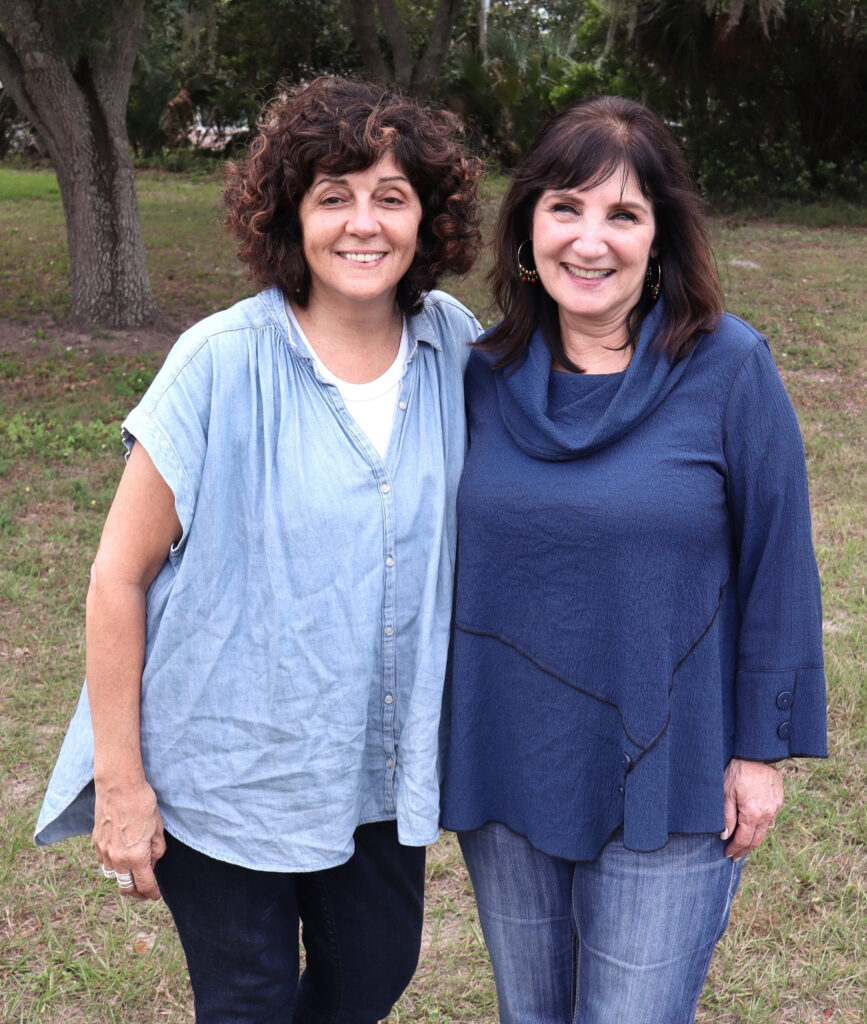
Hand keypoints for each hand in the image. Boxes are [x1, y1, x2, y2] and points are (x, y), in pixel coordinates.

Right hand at [93, 777, 165, 899]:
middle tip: (145, 890)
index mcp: (136, 856)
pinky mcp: (96, 842)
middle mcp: (118, 858)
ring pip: (113, 876)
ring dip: (123, 879)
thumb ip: (157, 849)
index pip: (144, 885)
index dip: (152, 894)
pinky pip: (104, 862)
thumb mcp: (158, 827)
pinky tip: (121, 859)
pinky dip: (113, 865)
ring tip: (133, 875)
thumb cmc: (142, 803)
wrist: (119, 786)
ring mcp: (104, 851)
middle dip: (137, 892)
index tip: (156, 896)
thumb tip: (152, 861)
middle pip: (125, 887)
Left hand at [721, 757, 782, 859]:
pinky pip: (770, 819)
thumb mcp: (726, 792)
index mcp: (752, 814)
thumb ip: (726, 816)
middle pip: (756, 840)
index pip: (744, 840)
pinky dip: (761, 827)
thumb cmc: (738, 771)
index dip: (735, 849)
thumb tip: (725, 835)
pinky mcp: (778, 801)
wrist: (757, 753)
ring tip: (743, 846)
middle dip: (745, 850)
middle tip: (735, 856)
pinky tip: (753, 828)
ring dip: (753, 840)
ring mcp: (775, 808)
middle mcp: (767, 814)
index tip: (727, 855)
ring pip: (765, 831)